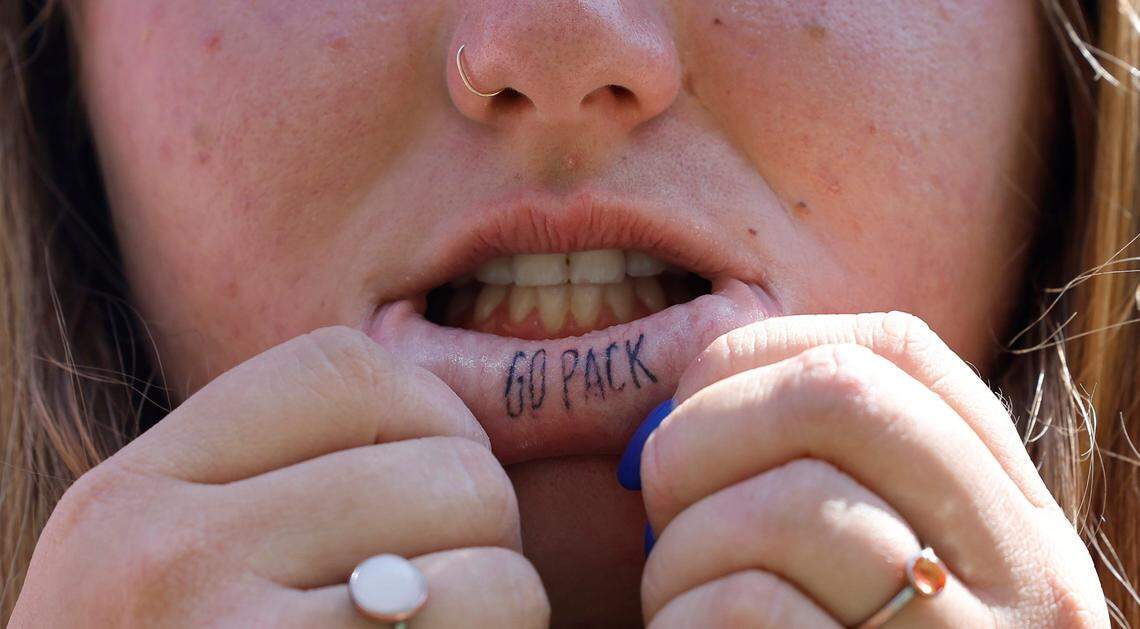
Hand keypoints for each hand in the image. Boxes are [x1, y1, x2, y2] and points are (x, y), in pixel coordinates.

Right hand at [11, 327, 548, 627]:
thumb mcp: (171, 573)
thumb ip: (286, 491)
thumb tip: (464, 432)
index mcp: (133, 494)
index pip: (348, 369)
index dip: (431, 417)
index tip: (433, 487)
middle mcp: (163, 556)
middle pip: (445, 468)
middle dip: (484, 529)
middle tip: (444, 594)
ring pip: (492, 570)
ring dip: (505, 611)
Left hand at [637, 312, 1106, 626]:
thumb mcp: (872, 576)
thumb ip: (817, 483)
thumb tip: (687, 394)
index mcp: (1010, 518)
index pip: (896, 352)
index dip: (763, 351)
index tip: (690, 403)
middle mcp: (1029, 576)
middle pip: (843, 396)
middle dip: (706, 432)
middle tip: (657, 502)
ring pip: (793, 506)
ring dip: (683, 548)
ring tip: (675, 603)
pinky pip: (756, 611)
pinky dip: (688, 621)